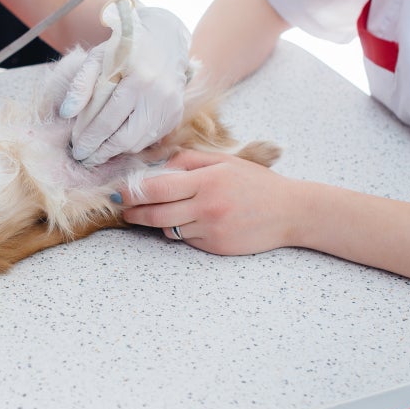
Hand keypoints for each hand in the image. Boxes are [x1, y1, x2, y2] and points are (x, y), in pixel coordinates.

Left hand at [61, 3, 189, 165]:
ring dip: (115, 151)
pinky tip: (117, 140)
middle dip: (101, 152)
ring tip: (97, 152)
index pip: (108, 121)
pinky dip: (131, 143)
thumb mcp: (97, 58)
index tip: (76, 149)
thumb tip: (66, 113)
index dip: (89, 139)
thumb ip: (80, 84)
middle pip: (125, 138)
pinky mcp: (176, 114)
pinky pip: (150, 139)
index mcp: (138, 81)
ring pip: (138, 143)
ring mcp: (171, 107)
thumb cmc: (124, 48)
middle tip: (85, 158)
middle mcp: (158, 97)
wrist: (164, 38)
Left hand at [116, 149, 300, 254]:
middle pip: (154, 213)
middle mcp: (206, 207)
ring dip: (157, 220)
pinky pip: (185, 239)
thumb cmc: (255, 183)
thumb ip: (187, 161)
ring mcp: (210, 230)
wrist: (291, 212)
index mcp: (206, 181)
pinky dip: (181, 230)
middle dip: (133, 212)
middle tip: (123, 208)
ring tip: (156, 211)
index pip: (156, 188)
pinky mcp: (215, 247)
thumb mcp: (224, 162)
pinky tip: (190, 221)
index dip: (132, 192)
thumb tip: (156, 167)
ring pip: (168, 228)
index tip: (118, 192)